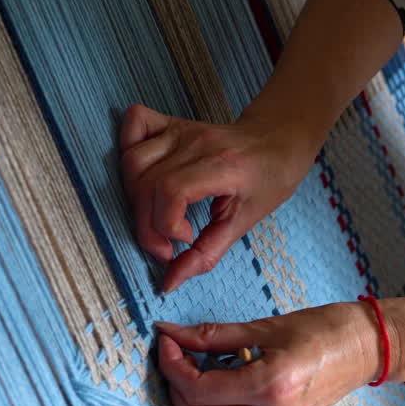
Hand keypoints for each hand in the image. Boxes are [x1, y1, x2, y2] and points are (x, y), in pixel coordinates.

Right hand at [120, 104, 312, 292]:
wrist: (277, 141)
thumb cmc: (268, 180)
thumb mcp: (244, 222)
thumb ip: (206, 254)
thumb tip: (169, 282)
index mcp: (222, 166)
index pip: (171, 191)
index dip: (166, 225)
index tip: (183, 241)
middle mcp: (197, 143)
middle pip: (146, 183)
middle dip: (147, 225)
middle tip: (166, 244)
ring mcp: (182, 130)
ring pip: (132, 160)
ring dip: (133, 197)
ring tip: (155, 216)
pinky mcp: (172, 124)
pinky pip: (134, 122)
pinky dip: (127, 147)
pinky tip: (143, 176)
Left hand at [156, 302, 383, 405]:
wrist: (369, 348)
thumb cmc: (325, 328)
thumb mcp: (265, 326)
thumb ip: (214, 335)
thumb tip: (172, 334)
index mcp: (270, 385)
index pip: (200, 390)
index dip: (173, 367)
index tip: (167, 342)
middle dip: (176, 392)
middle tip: (173, 358)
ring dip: (195, 401)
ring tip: (196, 366)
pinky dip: (218, 403)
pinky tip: (222, 376)